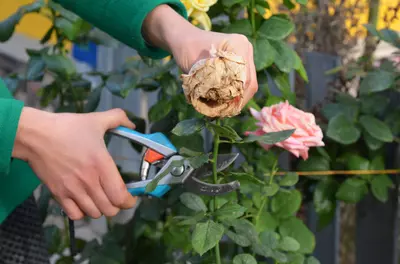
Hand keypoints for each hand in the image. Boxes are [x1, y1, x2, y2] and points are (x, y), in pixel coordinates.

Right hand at [13, 107, 137, 219]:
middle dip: (116, 205)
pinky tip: (83, 202)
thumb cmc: (68, 127)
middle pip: (110, 209)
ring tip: (100, 198)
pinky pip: (75, 215)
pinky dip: (82, 212)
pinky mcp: (58, 194)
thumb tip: (133, 125)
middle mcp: (89, 182)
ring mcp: (73, 190)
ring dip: (100, 209)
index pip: (120, 196)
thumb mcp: (96, 119)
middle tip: (115, 196)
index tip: (130, 197)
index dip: (128, 201)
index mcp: (102, 165)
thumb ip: (118, 118)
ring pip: (94, 214)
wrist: (35, 135)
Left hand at [143, 5, 257, 108]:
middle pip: (250, 83)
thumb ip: (212, 83)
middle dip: (238, 100)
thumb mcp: (198, 68)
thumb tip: (223, 104)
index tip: (224, 109)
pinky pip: (242, 83)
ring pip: (248, 85)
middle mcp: (246, 49)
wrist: (183, 39)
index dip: (237, 96)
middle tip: (224, 113)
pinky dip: (234, 94)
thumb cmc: (187, 49)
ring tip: (224, 111)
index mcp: (238, 45)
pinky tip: (224, 103)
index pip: (245, 78)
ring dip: (237, 99)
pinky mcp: (240, 64)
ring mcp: (244, 56)